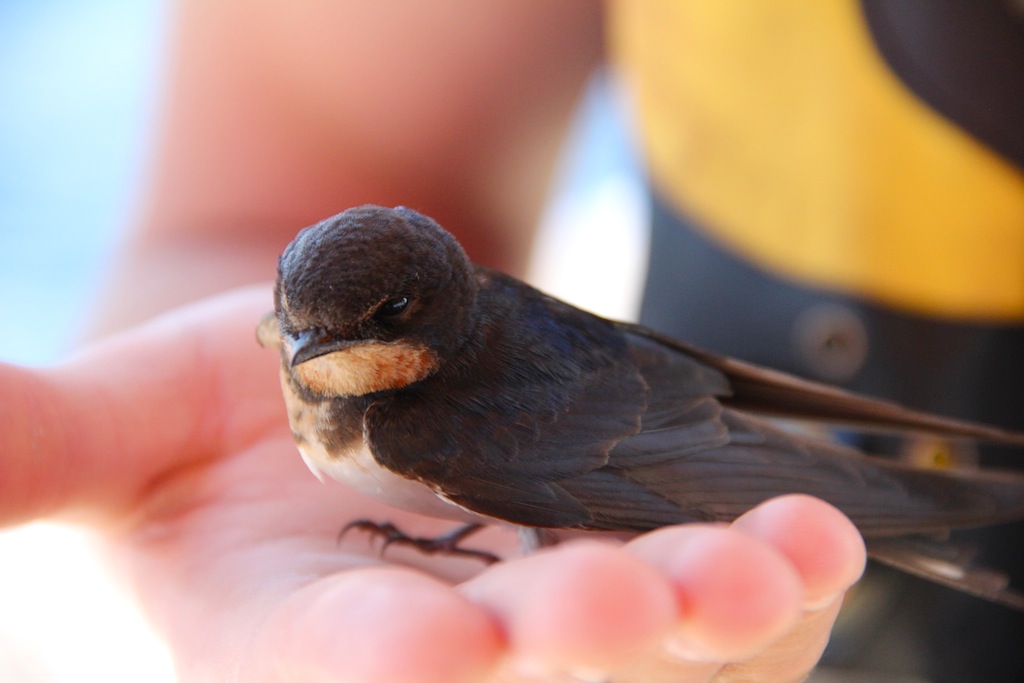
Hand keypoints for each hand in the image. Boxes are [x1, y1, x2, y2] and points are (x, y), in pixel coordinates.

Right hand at [2, 286, 864, 681]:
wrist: (341, 393)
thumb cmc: (222, 418)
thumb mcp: (130, 422)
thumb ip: (47, 443)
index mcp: (294, 634)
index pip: (336, 670)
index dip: (382, 663)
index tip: (440, 643)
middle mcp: (437, 644)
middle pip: (520, 672)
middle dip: (578, 637)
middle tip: (625, 593)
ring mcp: (544, 610)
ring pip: (642, 653)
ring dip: (710, 615)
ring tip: (769, 563)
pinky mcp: (624, 562)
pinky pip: (714, 603)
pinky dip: (773, 579)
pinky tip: (807, 537)